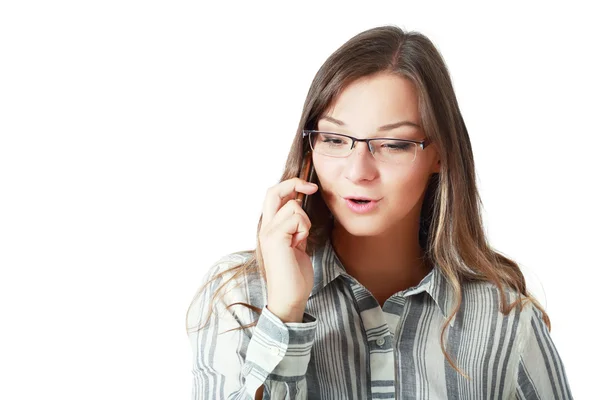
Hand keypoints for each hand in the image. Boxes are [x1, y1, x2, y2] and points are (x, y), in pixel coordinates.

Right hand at [258, 177, 317, 321]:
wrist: (289, 297)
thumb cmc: (294, 275)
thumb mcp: (296, 244)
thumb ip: (295, 226)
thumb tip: (300, 207)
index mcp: (269, 228)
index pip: (273, 196)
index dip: (290, 186)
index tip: (309, 187)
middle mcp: (265, 228)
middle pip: (273, 192)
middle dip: (294, 183)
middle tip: (312, 187)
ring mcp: (268, 232)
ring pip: (293, 207)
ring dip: (305, 222)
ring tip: (301, 241)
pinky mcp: (275, 238)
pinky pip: (297, 219)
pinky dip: (304, 230)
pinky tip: (300, 244)